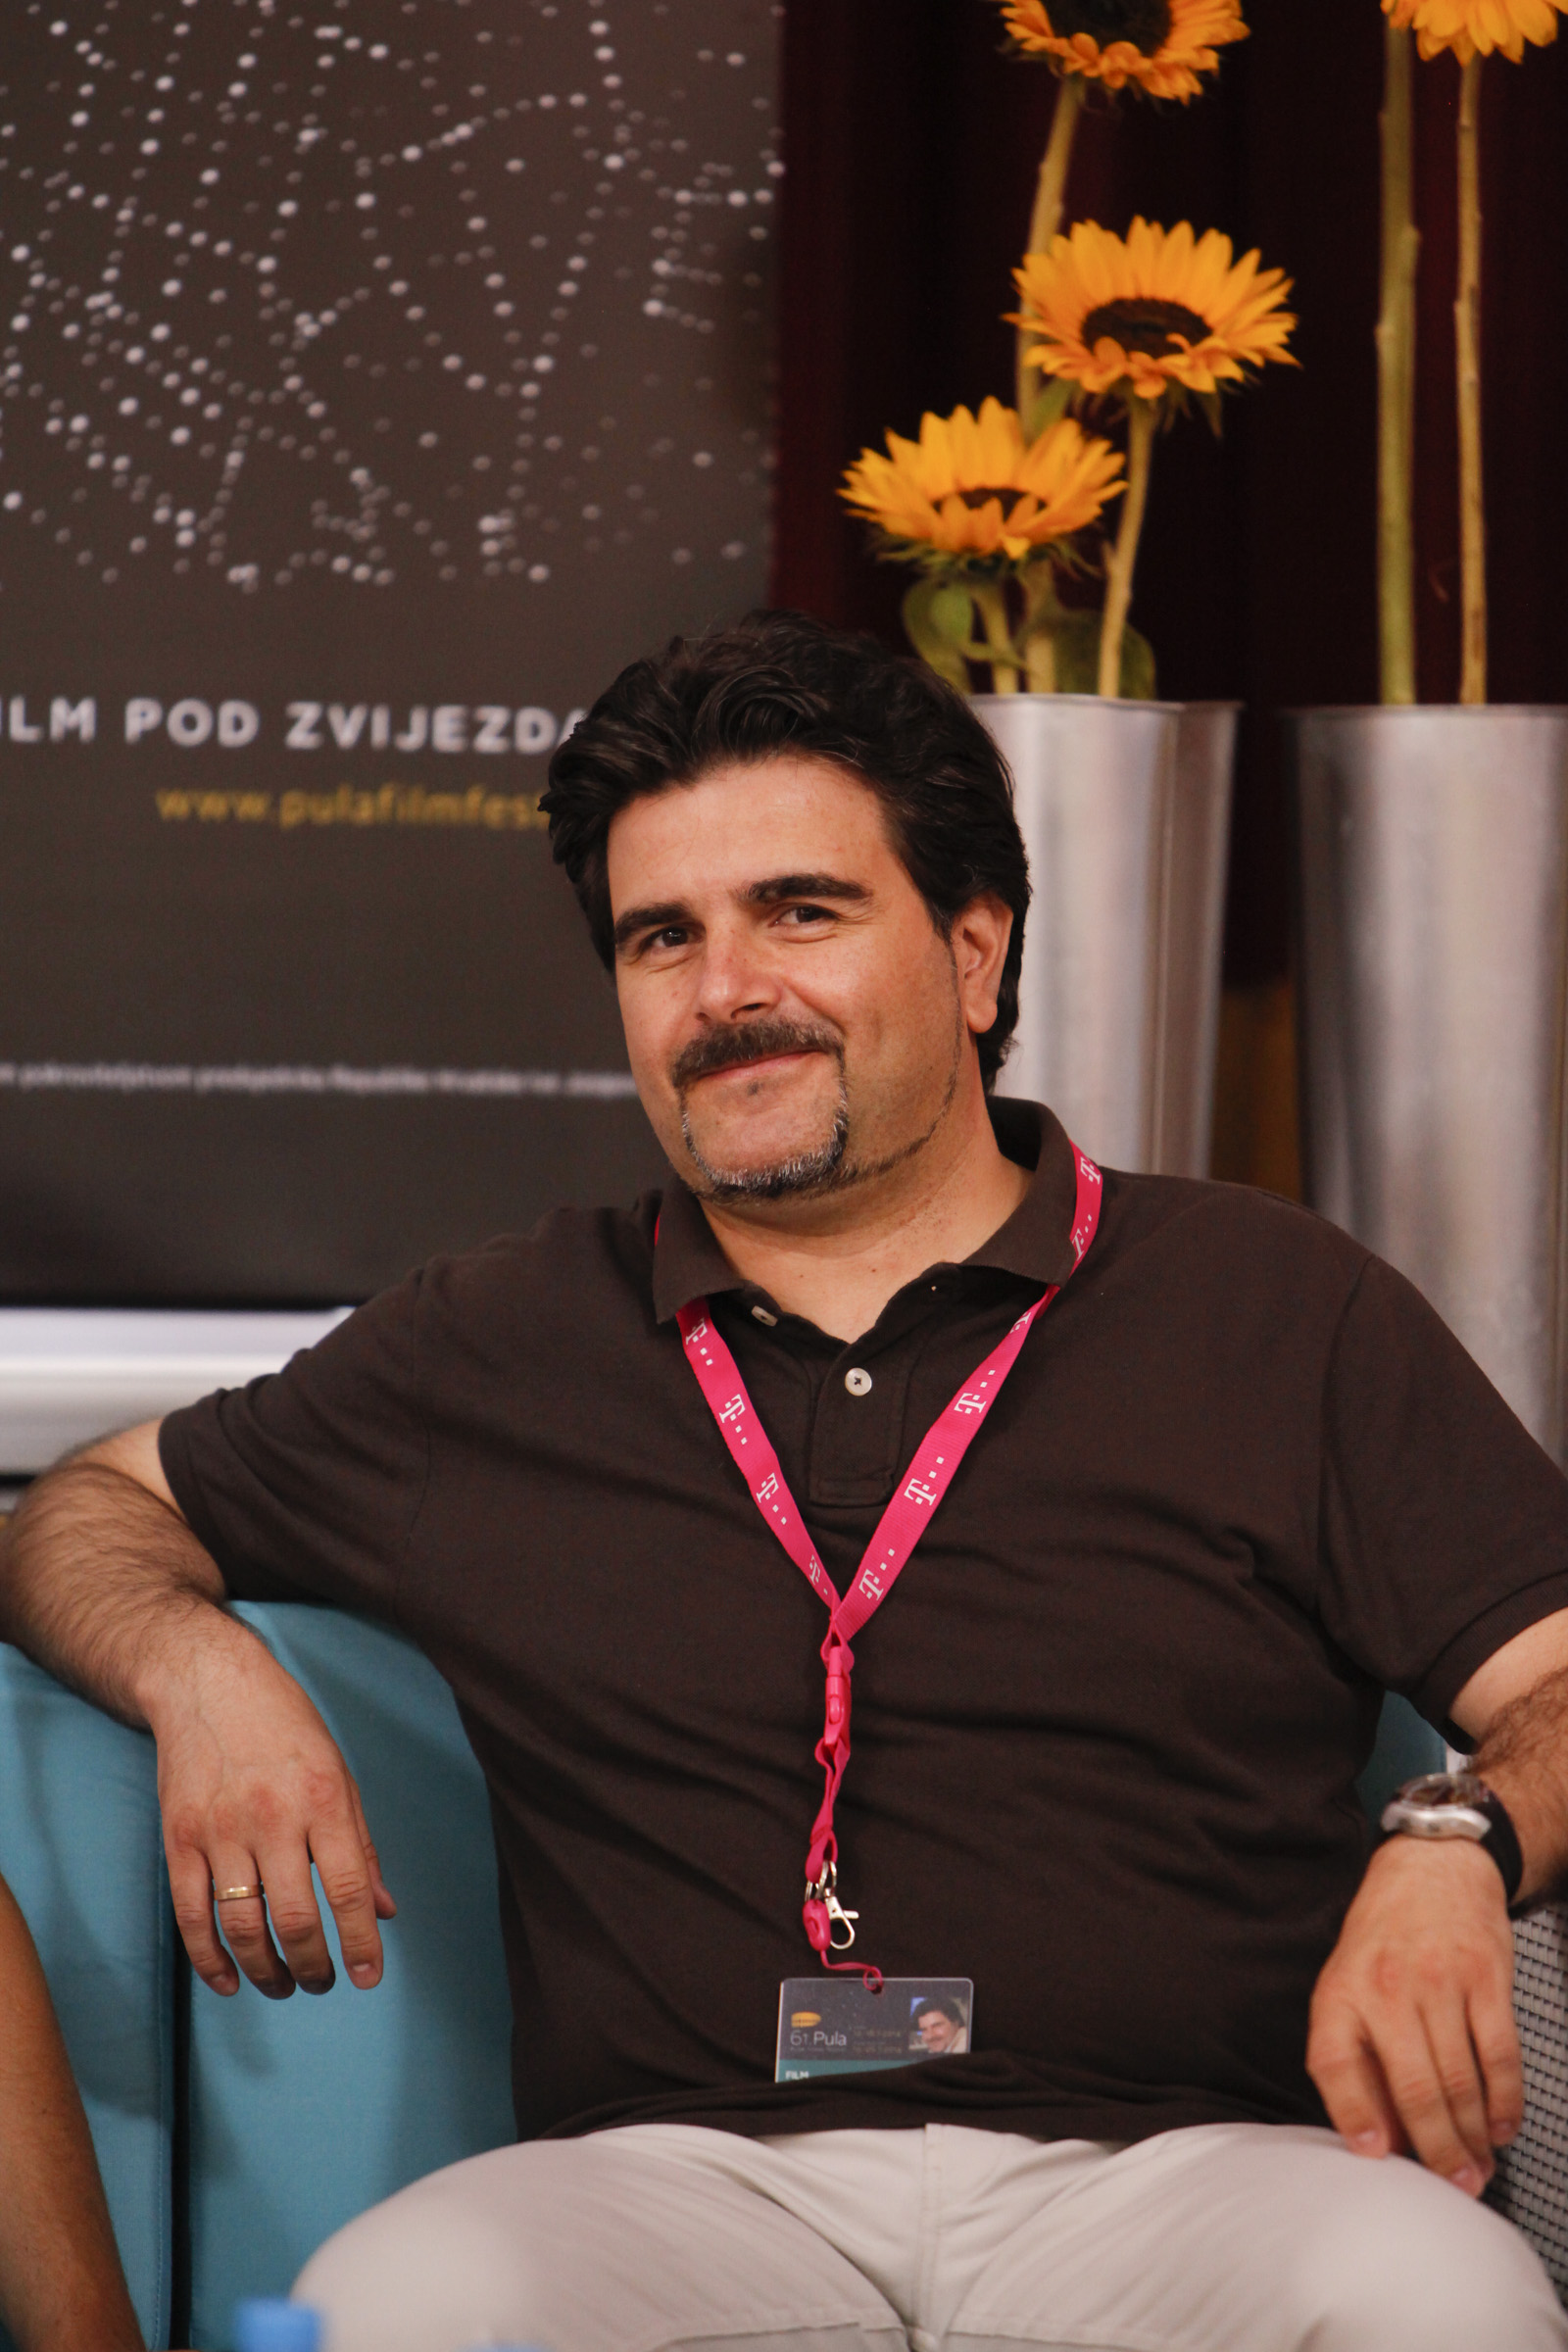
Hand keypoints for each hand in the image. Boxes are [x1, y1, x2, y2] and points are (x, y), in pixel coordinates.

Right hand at [152, 1621, 396, 1999]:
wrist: (208, 1684)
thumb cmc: (285, 1727)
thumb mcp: (339, 1772)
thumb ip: (362, 1845)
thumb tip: (384, 1910)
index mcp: (323, 1799)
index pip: (349, 1888)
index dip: (362, 1942)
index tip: (368, 1978)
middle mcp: (274, 1817)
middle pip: (296, 1917)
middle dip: (314, 1965)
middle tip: (323, 1983)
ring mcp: (221, 1830)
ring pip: (243, 1926)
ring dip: (266, 1970)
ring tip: (284, 1985)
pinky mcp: (180, 1839)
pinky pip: (193, 1915)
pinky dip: (209, 1959)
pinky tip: (229, 1981)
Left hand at [1307, 1833, 1519, 2194]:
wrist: (1433, 1869)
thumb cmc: (1383, 1940)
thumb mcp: (1347, 1984)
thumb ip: (1357, 2055)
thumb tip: (1381, 2137)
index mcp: (1340, 1992)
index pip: (1334, 2063)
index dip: (1354, 2115)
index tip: (1376, 2157)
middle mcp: (1385, 1988)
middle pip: (1412, 2088)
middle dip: (1436, 2150)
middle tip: (1454, 2188)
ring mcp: (1439, 1981)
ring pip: (1459, 2080)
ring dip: (1472, 2137)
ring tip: (1478, 2169)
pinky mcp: (1485, 1978)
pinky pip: (1499, 2054)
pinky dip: (1504, 2100)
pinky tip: (1501, 2127)